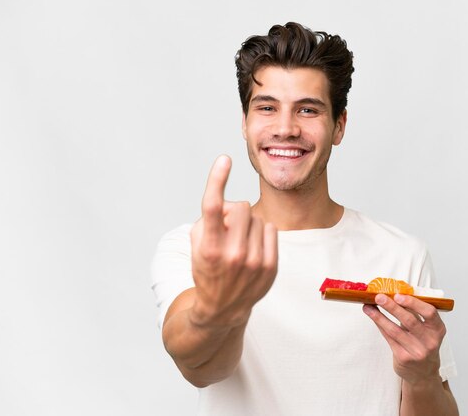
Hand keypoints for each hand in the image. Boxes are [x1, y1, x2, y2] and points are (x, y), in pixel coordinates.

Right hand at [190, 155, 277, 328]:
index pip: (213, 207)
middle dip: (234, 211)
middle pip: (241, 207)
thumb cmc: (208, 268)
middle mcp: (232, 255)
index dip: (217, 180)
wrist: (223, 308)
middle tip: (227, 227)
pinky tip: (253, 248)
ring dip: (248, 224)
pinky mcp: (271, 266)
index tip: (224, 160)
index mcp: (209, 248)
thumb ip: (209, 218)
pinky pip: (271, 229)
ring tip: (239, 243)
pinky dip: (261, 233)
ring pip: (257, 218)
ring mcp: (254, 262)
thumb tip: (231, 204)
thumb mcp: (196, 244)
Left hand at [363, 293, 446, 384]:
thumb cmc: (423, 344)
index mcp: (438, 329)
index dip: (413, 303)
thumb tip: (395, 293)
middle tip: (379, 297)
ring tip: (368, 306)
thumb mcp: (426, 330)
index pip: (429, 312)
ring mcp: (417, 351)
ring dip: (379, 316)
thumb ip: (415, 313)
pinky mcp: (404, 358)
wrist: (423, 373)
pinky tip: (373, 316)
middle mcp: (430, 341)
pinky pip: (389, 338)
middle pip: (409, 320)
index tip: (398, 295)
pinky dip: (380, 325)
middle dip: (392, 307)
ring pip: (395, 330)